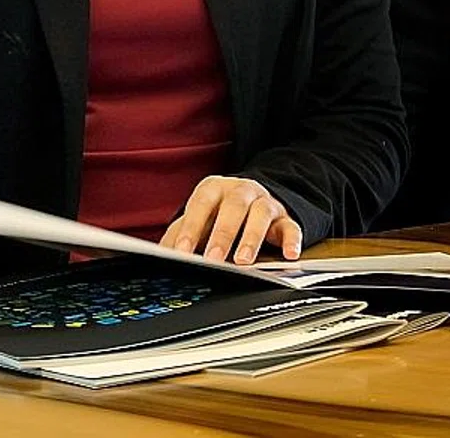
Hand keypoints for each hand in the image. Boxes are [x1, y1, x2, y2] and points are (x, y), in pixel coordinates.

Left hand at [162, 176, 301, 264]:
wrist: (249, 202)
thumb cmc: (216, 215)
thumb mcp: (195, 222)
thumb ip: (177, 238)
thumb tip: (157, 258)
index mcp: (214, 189)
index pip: (201, 203)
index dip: (192, 227)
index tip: (182, 252)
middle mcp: (241, 191)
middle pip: (233, 206)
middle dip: (223, 234)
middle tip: (213, 260)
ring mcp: (264, 202)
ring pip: (261, 214)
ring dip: (252, 237)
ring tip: (244, 261)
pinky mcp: (284, 218)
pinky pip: (291, 227)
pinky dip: (291, 241)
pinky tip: (289, 256)